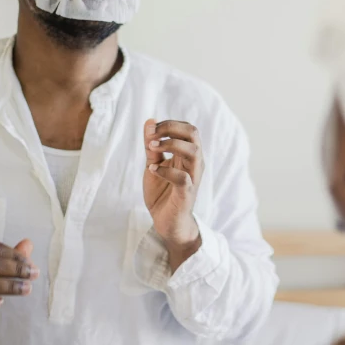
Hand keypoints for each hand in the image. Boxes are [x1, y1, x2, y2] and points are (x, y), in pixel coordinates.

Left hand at [143, 119, 204, 270]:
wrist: (166, 223)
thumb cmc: (163, 193)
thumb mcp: (153, 165)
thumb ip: (152, 146)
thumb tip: (149, 121)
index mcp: (188, 155)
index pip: (187, 128)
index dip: (169, 123)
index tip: (151, 128)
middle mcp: (195, 163)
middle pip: (193, 133)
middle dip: (171, 128)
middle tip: (152, 135)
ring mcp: (193, 177)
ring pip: (193, 151)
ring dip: (171, 145)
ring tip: (152, 148)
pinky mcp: (187, 194)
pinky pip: (182, 177)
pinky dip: (166, 170)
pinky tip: (152, 170)